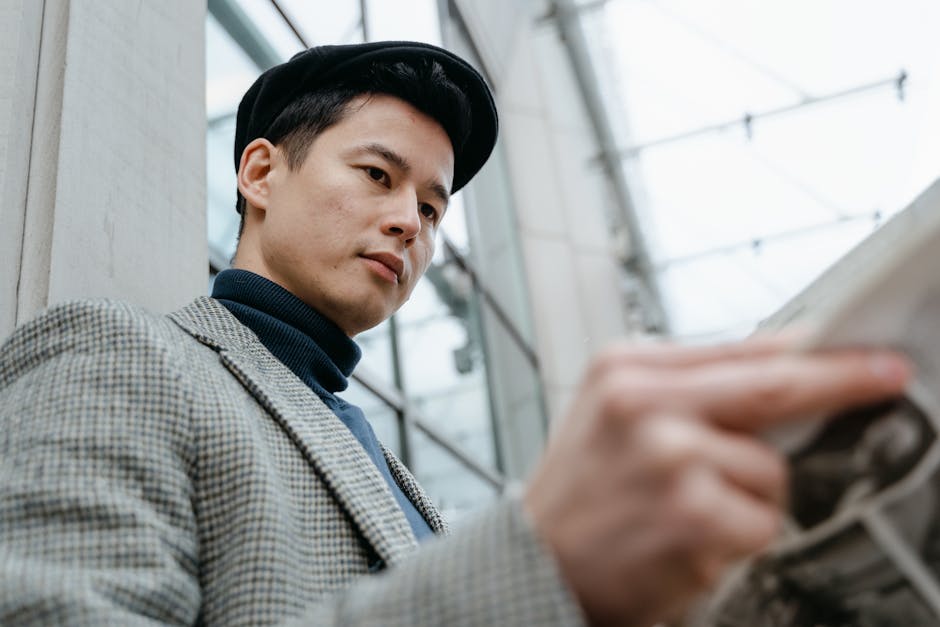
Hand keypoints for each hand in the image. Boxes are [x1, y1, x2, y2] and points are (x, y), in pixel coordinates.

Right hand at [523, 338, 910, 626]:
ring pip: (769, 472)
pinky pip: (759, 523)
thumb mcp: (612, 409)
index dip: (815, 352)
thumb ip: (689, 379)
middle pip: (774, 389)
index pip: (740, 351)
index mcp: (626, 372)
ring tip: (684, 507)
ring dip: (745, 496)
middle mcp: (646, 409)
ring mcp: (671, 464)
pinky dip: (735, 537)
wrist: (534, 560)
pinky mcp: (693, 522)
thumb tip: (780, 358)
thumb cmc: (580, 488)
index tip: (869, 354)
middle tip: (886, 377)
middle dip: (840, 383)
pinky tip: (686, 538)